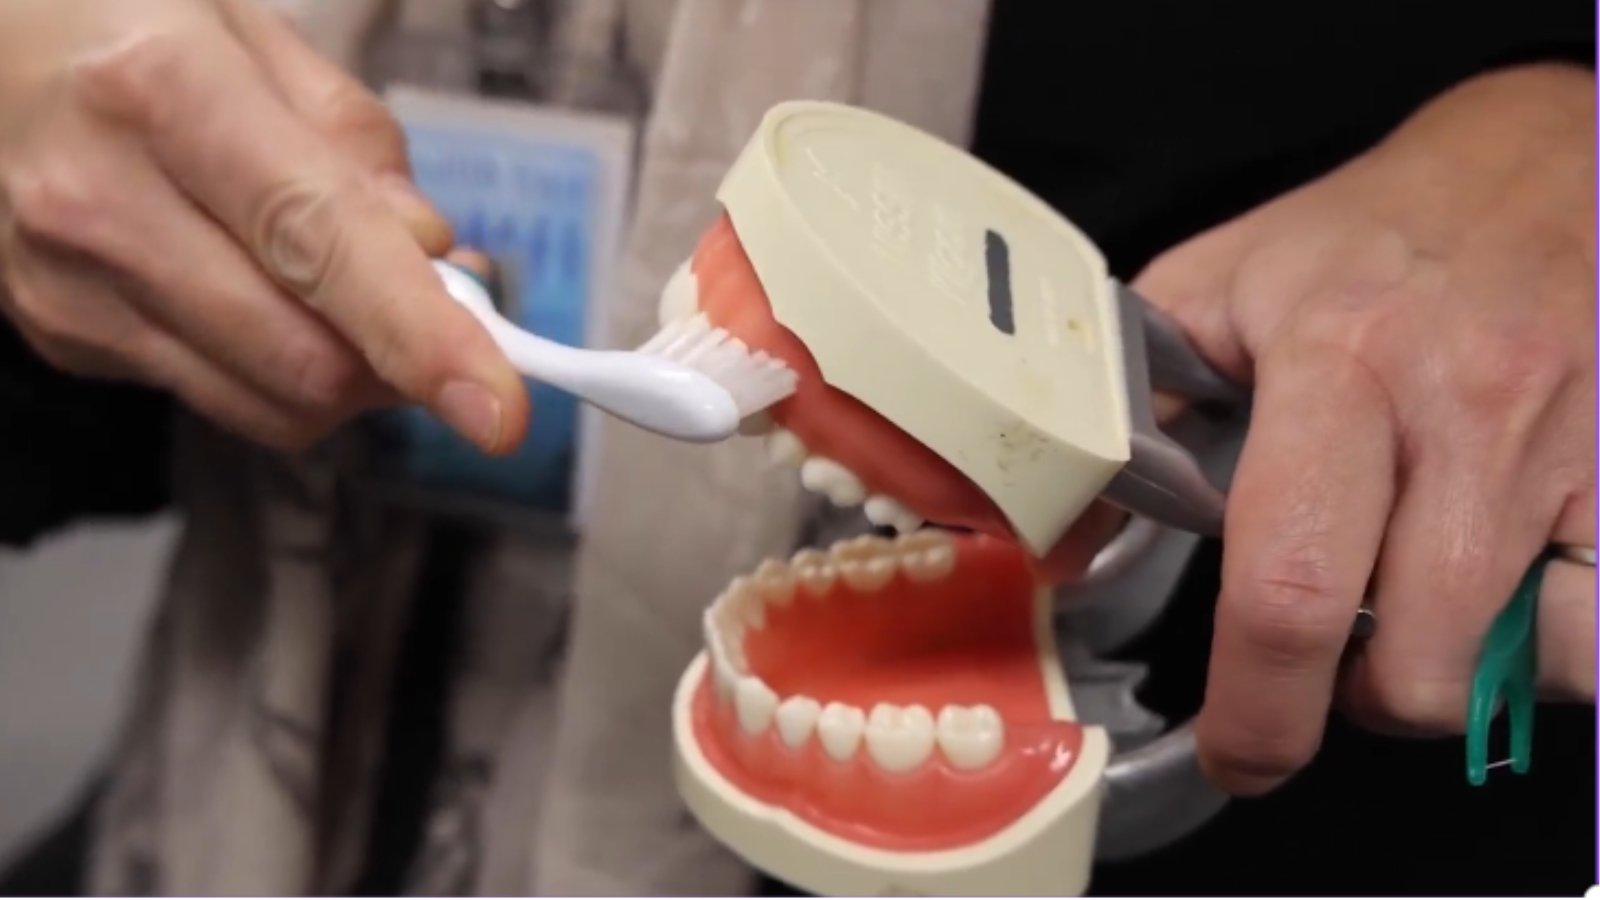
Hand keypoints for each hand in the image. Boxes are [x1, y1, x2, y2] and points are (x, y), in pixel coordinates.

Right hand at [0, 0, 529, 451]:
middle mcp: (98, 200)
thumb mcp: (251, 30)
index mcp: (162, 92)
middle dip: (403, 362)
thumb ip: (355, 143)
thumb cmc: (122, 24)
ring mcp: (67, 283)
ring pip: (268, 401)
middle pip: (304, 358)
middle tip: (442, 315)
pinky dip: (277, 368)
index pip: (320, 245)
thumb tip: (430, 252)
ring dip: (350, 376)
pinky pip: (216, 395)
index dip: (422, 338)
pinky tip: (262, 295)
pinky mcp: (61, 335)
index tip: (496, 407)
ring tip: (351, 299)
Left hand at [1130, 64, 1595, 793]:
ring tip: (1424, 604)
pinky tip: (1514, 582)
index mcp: (1339, 360)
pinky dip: (1558, 640)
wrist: (1549, 161)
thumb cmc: (1374, 233)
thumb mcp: (1222, 287)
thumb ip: (1138, 405)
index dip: (1260, 706)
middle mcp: (1471, 407)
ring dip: (1462, 670)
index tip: (1239, 750)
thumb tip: (1077, 530)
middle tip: (1331, 670)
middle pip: (1422, 663)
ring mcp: (1580, 445)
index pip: (1293, 585)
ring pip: (1529, 664)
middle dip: (1360, 703)